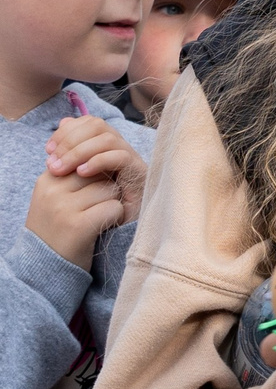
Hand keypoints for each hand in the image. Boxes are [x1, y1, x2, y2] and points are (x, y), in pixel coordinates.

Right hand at [27, 119, 142, 262]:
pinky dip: (115, 218)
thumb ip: (68, 164)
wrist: (46, 266)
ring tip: (98, 217)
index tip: (97, 186)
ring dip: (113, 202)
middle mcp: (52, 190)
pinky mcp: (78, 225)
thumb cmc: (59, 226)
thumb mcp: (56, 193)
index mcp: (47, 179)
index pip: (84, 156)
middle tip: (100, 204)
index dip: (99, 171)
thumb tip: (70, 122)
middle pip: (99, 170)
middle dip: (108, 184)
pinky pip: (113, 208)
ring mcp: (63, 207)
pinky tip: (104, 227)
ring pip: (109, 188)